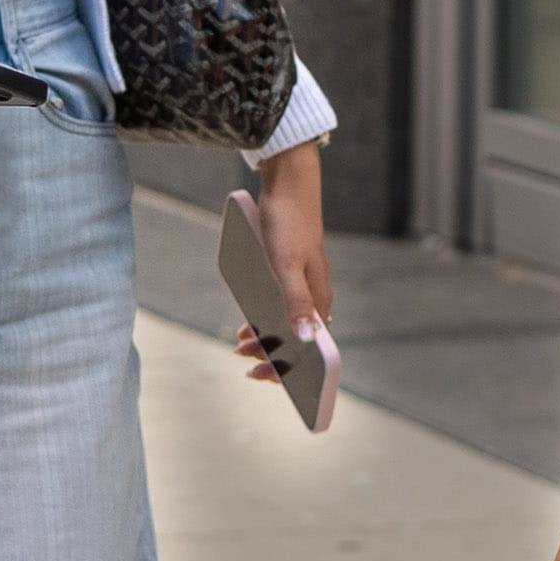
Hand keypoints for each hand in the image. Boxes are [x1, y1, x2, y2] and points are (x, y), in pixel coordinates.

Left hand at [232, 140, 337, 382]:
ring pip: (286, 323)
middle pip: (298, 340)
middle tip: (245, 364)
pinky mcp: (290, 271)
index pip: (312, 349)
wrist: (289, 182)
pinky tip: (246, 320)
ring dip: (265, 338)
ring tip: (239, 345)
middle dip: (273, 357)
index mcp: (319, 300)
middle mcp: (316, 296)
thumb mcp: (286, 264)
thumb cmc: (287, 221)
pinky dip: (263, 318)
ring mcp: (304, 284)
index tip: (265, 378)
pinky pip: (279, 306)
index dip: (291, 369)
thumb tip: (307, 339)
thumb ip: (296, 302)